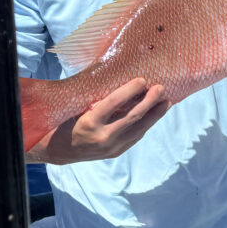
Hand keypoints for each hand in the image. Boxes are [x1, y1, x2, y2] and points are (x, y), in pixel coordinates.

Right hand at [32, 78, 169, 164]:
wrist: (60, 150)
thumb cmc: (67, 121)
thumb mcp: (77, 107)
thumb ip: (97, 97)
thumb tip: (119, 75)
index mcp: (89, 123)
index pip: (114, 103)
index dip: (130, 90)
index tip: (142, 80)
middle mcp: (102, 137)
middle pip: (133, 116)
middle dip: (150, 101)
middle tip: (160, 88)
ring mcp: (112, 147)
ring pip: (140, 128)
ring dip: (155, 113)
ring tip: (166, 101)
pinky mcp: (118, 152)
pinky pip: (137, 136)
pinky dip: (148, 123)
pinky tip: (156, 113)